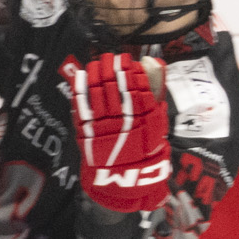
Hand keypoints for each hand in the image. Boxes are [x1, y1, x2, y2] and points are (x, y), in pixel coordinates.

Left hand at [59, 52, 172, 213]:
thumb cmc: (144, 153)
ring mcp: (103, 126)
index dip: (131, 72)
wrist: (123, 181)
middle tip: (110, 57)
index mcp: (144, 120)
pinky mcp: (86, 132)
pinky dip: (81, 90)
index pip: (137, 87)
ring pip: (98, 94)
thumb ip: (155, 96)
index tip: (128, 60)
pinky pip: (82, 107)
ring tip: (98, 63)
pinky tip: (82, 77)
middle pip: (115, 87)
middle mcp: (123, 121)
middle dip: (112, 69)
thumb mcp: (157, 125)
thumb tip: (153, 65)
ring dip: (96, 75)